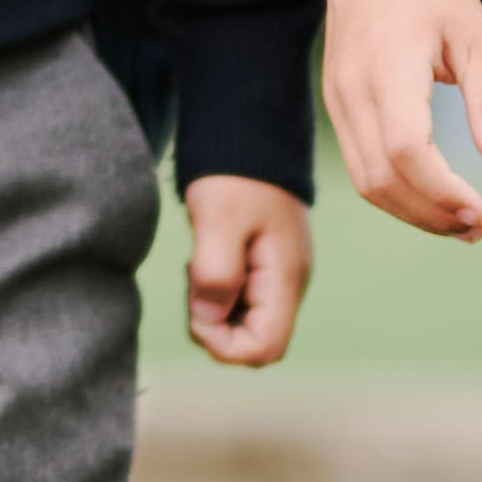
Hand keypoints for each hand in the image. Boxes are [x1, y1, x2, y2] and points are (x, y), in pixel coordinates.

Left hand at [182, 176, 313, 366]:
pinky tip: (203, 258)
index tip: (197, 305)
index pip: (264, 348)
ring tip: (196, 264)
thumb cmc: (235, 173)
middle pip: (254, 342)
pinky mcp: (262, 266)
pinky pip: (238, 300)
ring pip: (243, 323)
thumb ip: (215, 273)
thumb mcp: (219, 219)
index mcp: (284, 277)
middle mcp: (288, 283)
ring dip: (211, 308)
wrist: (250, 134)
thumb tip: (208, 318)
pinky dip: (214, 291)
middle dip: (214, 327)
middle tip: (194, 281)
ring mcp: (277, 276)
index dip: (223, 344)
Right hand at [319, 0, 481, 240]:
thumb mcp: (474, 33)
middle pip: (382, 181)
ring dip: (414, 212)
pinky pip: (360, 164)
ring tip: (463, 222)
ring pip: (366, 181)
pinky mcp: (336, 104)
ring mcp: (337, 99)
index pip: (407, 151)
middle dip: (433, 216)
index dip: (443, 193)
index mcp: (388, 67)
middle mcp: (352, 89)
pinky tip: (433, 194)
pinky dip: (396, 191)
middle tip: (481, 228)